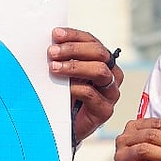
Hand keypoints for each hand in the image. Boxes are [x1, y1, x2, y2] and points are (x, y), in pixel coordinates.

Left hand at [49, 27, 122, 143]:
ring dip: (75, 66)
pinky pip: (91, 94)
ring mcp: (111, 93)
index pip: (92, 42)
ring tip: (54, 67)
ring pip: (100, 72)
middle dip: (74, 50)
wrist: (67, 127)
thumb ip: (62, 58)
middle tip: (52, 52)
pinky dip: (75, 88)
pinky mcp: (105, 110)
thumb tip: (49, 42)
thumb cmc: (66, 96)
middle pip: (99, 53)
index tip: (56, 34)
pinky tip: (62, 88)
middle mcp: (111, 75)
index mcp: (103, 61)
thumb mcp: (65, 73)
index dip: (74, 36)